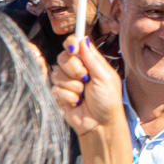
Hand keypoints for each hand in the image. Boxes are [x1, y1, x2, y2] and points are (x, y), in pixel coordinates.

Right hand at [50, 38, 132, 163]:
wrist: (100, 124)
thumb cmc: (108, 101)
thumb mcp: (104, 77)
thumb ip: (92, 58)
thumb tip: (83, 39)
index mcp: (90, 61)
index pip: (75, 44)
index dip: (71, 43)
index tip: (72, 48)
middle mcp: (77, 69)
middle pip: (63, 57)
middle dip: (73, 68)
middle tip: (85, 79)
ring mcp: (67, 81)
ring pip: (57, 73)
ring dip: (72, 85)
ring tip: (83, 94)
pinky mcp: (59, 94)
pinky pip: (55, 89)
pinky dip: (68, 96)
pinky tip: (77, 102)